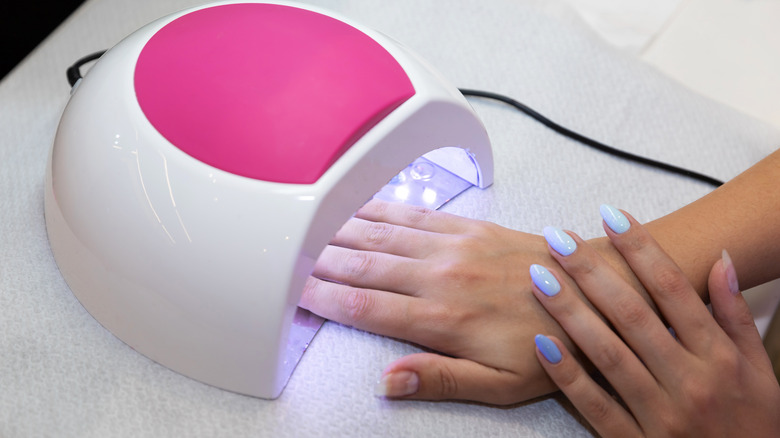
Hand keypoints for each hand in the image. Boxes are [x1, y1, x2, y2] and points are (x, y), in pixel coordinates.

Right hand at [300, 199, 578, 403]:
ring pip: (383, 236)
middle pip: (365, 267)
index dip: (327, 300)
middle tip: (288, 258)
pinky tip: (360, 209)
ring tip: (309, 231)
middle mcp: (442, 275)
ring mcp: (454, 246)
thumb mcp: (499, 384)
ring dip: (342, 234)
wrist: (593, 293)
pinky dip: (382, 211)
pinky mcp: (470, 227)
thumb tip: (389, 381)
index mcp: (444, 318)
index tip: (297, 294)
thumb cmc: (549, 345)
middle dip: (322, 263)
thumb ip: (440, 380)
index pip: (368, 308)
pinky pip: (415, 214)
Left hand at [532, 206, 779, 436]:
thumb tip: (720, 259)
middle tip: (558, 239)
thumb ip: (735, 314)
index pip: (674, 290)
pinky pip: (595, 405)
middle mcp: (689, 381)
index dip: (641, 249)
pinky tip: (542, 343)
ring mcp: (660, 414)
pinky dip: (568, 375)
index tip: (612, 216)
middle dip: (592, 272)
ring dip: (570, 313)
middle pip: (632, 315)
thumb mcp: (759, 369)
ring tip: (539, 278)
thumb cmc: (751, 422)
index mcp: (719, 357)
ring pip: (608, 354)